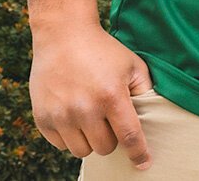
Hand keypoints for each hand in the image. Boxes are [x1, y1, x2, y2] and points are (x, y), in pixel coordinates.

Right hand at [29, 22, 153, 167]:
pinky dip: (70, 136)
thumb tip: (156, 115)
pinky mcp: (42, 118)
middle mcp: (84, 108)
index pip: (128, 136)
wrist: (63, 35)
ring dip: (90, 140)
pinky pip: (61, 145)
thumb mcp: (133, 64)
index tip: (144, 164)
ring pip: (82, 151)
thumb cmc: (104, 51)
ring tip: (92, 118)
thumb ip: (145, 90)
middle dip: (111, 138)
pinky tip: (73, 116)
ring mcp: (61, 115)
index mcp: (111, 96)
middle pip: (105, 148)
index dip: (139, 153)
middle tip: (110, 119)